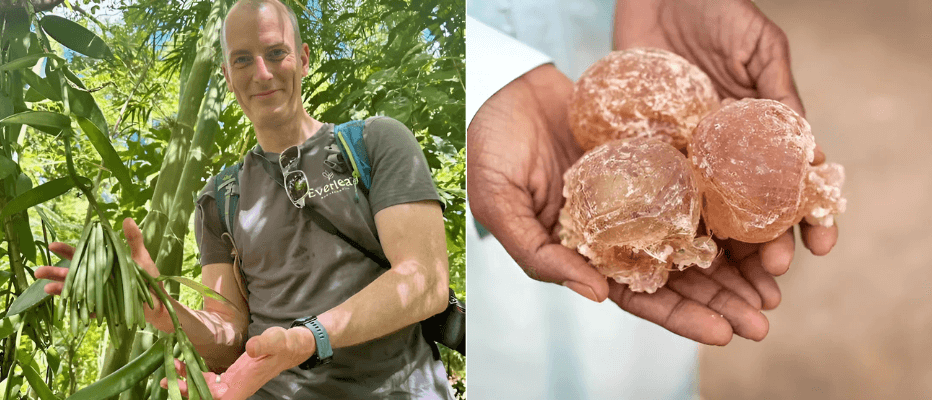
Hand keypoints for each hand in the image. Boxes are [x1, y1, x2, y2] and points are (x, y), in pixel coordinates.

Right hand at [35, 218, 169, 323]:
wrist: (159, 300)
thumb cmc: (149, 276)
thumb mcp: (140, 256)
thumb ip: (133, 239)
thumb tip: (127, 219)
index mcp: (102, 263)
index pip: (80, 255)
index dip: (66, 251)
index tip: (52, 246)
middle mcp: (96, 278)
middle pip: (72, 274)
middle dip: (54, 272)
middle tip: (37, 271)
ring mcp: (98, 293)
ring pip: (75, 291)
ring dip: (60, 290)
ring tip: (45, 289)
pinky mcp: (104, 309)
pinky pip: (88, 309)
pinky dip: (79, 308)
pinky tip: (68, 307)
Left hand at [160, 326, 314, 398]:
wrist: (289, 346)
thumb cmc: (284, 344)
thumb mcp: (276, 340)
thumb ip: (264, 344)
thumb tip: (251, 348)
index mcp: (245, 383)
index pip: (221, 399)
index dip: (202, 397)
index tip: (184, 388)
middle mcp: (236, 388)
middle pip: (207, 397)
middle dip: (186, 390)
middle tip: (166, 380)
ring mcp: (232, 383)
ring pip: (204, 390)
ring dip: (186, 383)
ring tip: (169, 372)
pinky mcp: (229, 377)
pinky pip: (208, 380)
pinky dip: (193, 373)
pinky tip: (181, 363)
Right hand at [468, 64, 780, 343]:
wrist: (506, 86)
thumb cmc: (490, 147)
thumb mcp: (498, 203)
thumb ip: (537, 253)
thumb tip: (595, 295)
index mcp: (581, 251)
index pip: (635, 295)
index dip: (678, 317)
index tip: (723, 333)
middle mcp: (616, 229)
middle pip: (676, 274)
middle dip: (719, 299)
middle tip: (763, 318)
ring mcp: (638, 193)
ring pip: (693, 235)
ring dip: (732, 262)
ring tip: (773, 280)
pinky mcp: (652, 158)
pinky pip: (694, 185)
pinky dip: (723, 205)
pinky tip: (755, 219)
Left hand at [614, 0, 838, 271]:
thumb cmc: (716, 11)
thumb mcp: (758, 48)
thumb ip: (777, 95)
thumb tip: (810, 151)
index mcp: (758, 131)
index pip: (789, 184)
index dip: (809, 217)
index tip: (822, 246)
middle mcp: (721, 151)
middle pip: (746, 211)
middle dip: (763, 246)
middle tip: (772, 277)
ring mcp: (681, 153)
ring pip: (702, 212)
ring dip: (719, 251)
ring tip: (729, 281)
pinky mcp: (641, 146)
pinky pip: (650, 188)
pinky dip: (661, 220)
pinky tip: (669, 249)